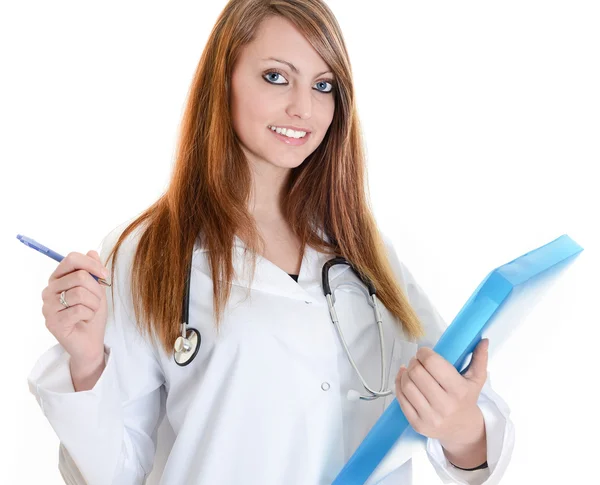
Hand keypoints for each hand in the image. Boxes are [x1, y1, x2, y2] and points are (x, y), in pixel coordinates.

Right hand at [41, 250, 108, 366]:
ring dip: (94, 304)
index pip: (71, 259)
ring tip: (90, 312)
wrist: (90, 341)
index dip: (92, 264)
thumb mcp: (97, 290)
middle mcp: (49, 291)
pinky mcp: (52, 322)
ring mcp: (48, 307)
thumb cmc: (92, 314)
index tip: (105, 275)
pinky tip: (85, 320)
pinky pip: (79, 310)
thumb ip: (93, 271)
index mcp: (58, 279)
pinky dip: (89, 315)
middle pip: (79, 276)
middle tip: (96, 302)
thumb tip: (92, 251)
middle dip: (97, 290)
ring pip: (80, 293)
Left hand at [394, 339, 488, 444]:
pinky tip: (404, 379)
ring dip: (405, 372)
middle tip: (417, 361)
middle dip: (414, 362)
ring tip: (411, 370)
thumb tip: (484, 341)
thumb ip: (480, 358)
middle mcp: (444, 405)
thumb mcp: (476, 379)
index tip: (424, 352)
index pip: (433, 363)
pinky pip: (400, 399)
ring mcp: (430, 416)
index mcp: (459, 390)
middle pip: (417, 373)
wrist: (462, 429)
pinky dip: (399, 384)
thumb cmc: (466, 399)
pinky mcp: (417, 424)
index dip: (424, 353)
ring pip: (407, 385)